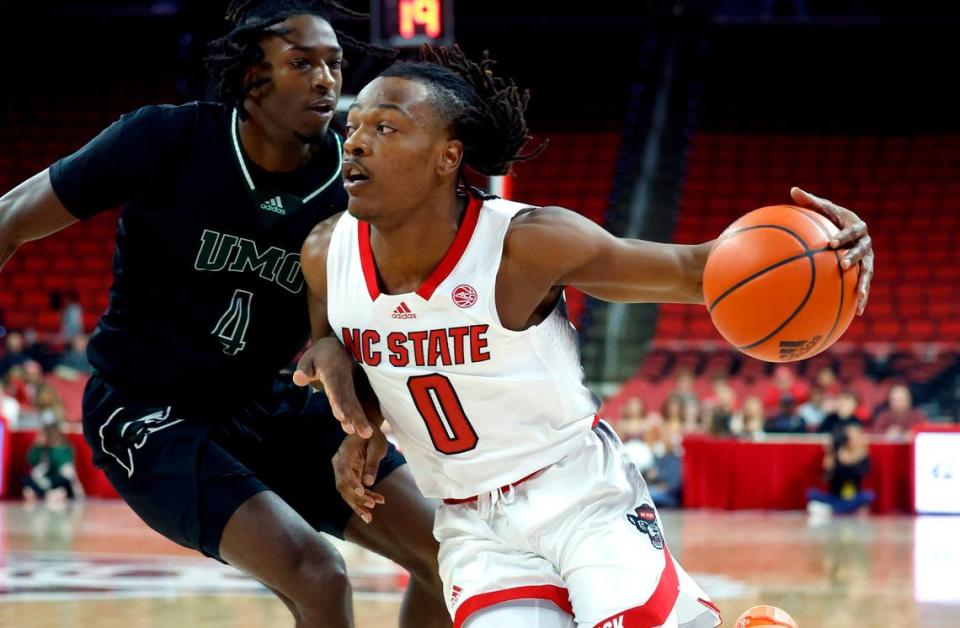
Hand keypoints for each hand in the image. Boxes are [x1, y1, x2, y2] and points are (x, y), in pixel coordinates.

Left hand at [293, 337, 373, 437]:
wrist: (339, 346)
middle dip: (354, 416)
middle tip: (358, 431)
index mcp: (332, 372)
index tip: (341, 416)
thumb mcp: (309, 358)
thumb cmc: (321, 355)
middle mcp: (344, 381)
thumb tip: (298, 379)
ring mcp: (351, 386)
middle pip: (349, 400)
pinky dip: (362, 416)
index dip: (338, 402)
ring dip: (360, 419)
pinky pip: (358, 404)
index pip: (335, 389)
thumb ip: (304, 369)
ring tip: (365, 434)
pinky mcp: (354, 391)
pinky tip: (364, 430)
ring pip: (355, 403)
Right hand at [333, 429, 387, 523]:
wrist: (368, 429)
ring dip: (357, 504)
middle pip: (343, 485)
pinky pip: (352, 490)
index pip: (344, 470)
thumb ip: (372, 463)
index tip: (362, 492)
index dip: (352, 483)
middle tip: (372, 506)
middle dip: (356, 498)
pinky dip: (362, 499)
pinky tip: (374, 504)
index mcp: (344, 451)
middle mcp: (339, 462)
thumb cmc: (374, 435)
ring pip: (346, 492)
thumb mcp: (378, 446)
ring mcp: (341, 470)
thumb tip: (368, 482)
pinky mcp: (348, 476)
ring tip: (369, 517)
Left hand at [791, 187, 873, 314]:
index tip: (831, 242)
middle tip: (842, 265)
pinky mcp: (865, 272)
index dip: (844, 236)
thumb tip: (793, 190)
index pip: (851, 230)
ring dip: (863, 283)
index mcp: (856, 227)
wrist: (848, 232)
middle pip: (862, 250)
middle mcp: (865, 243)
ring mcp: (868, 258)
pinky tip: (857, 313)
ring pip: (868, 271)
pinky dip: (862, 298)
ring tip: (858, 296)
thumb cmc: (831, 219)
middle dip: (853, 257)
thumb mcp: (822, 210)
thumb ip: (810, 202)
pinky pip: (864, 285)